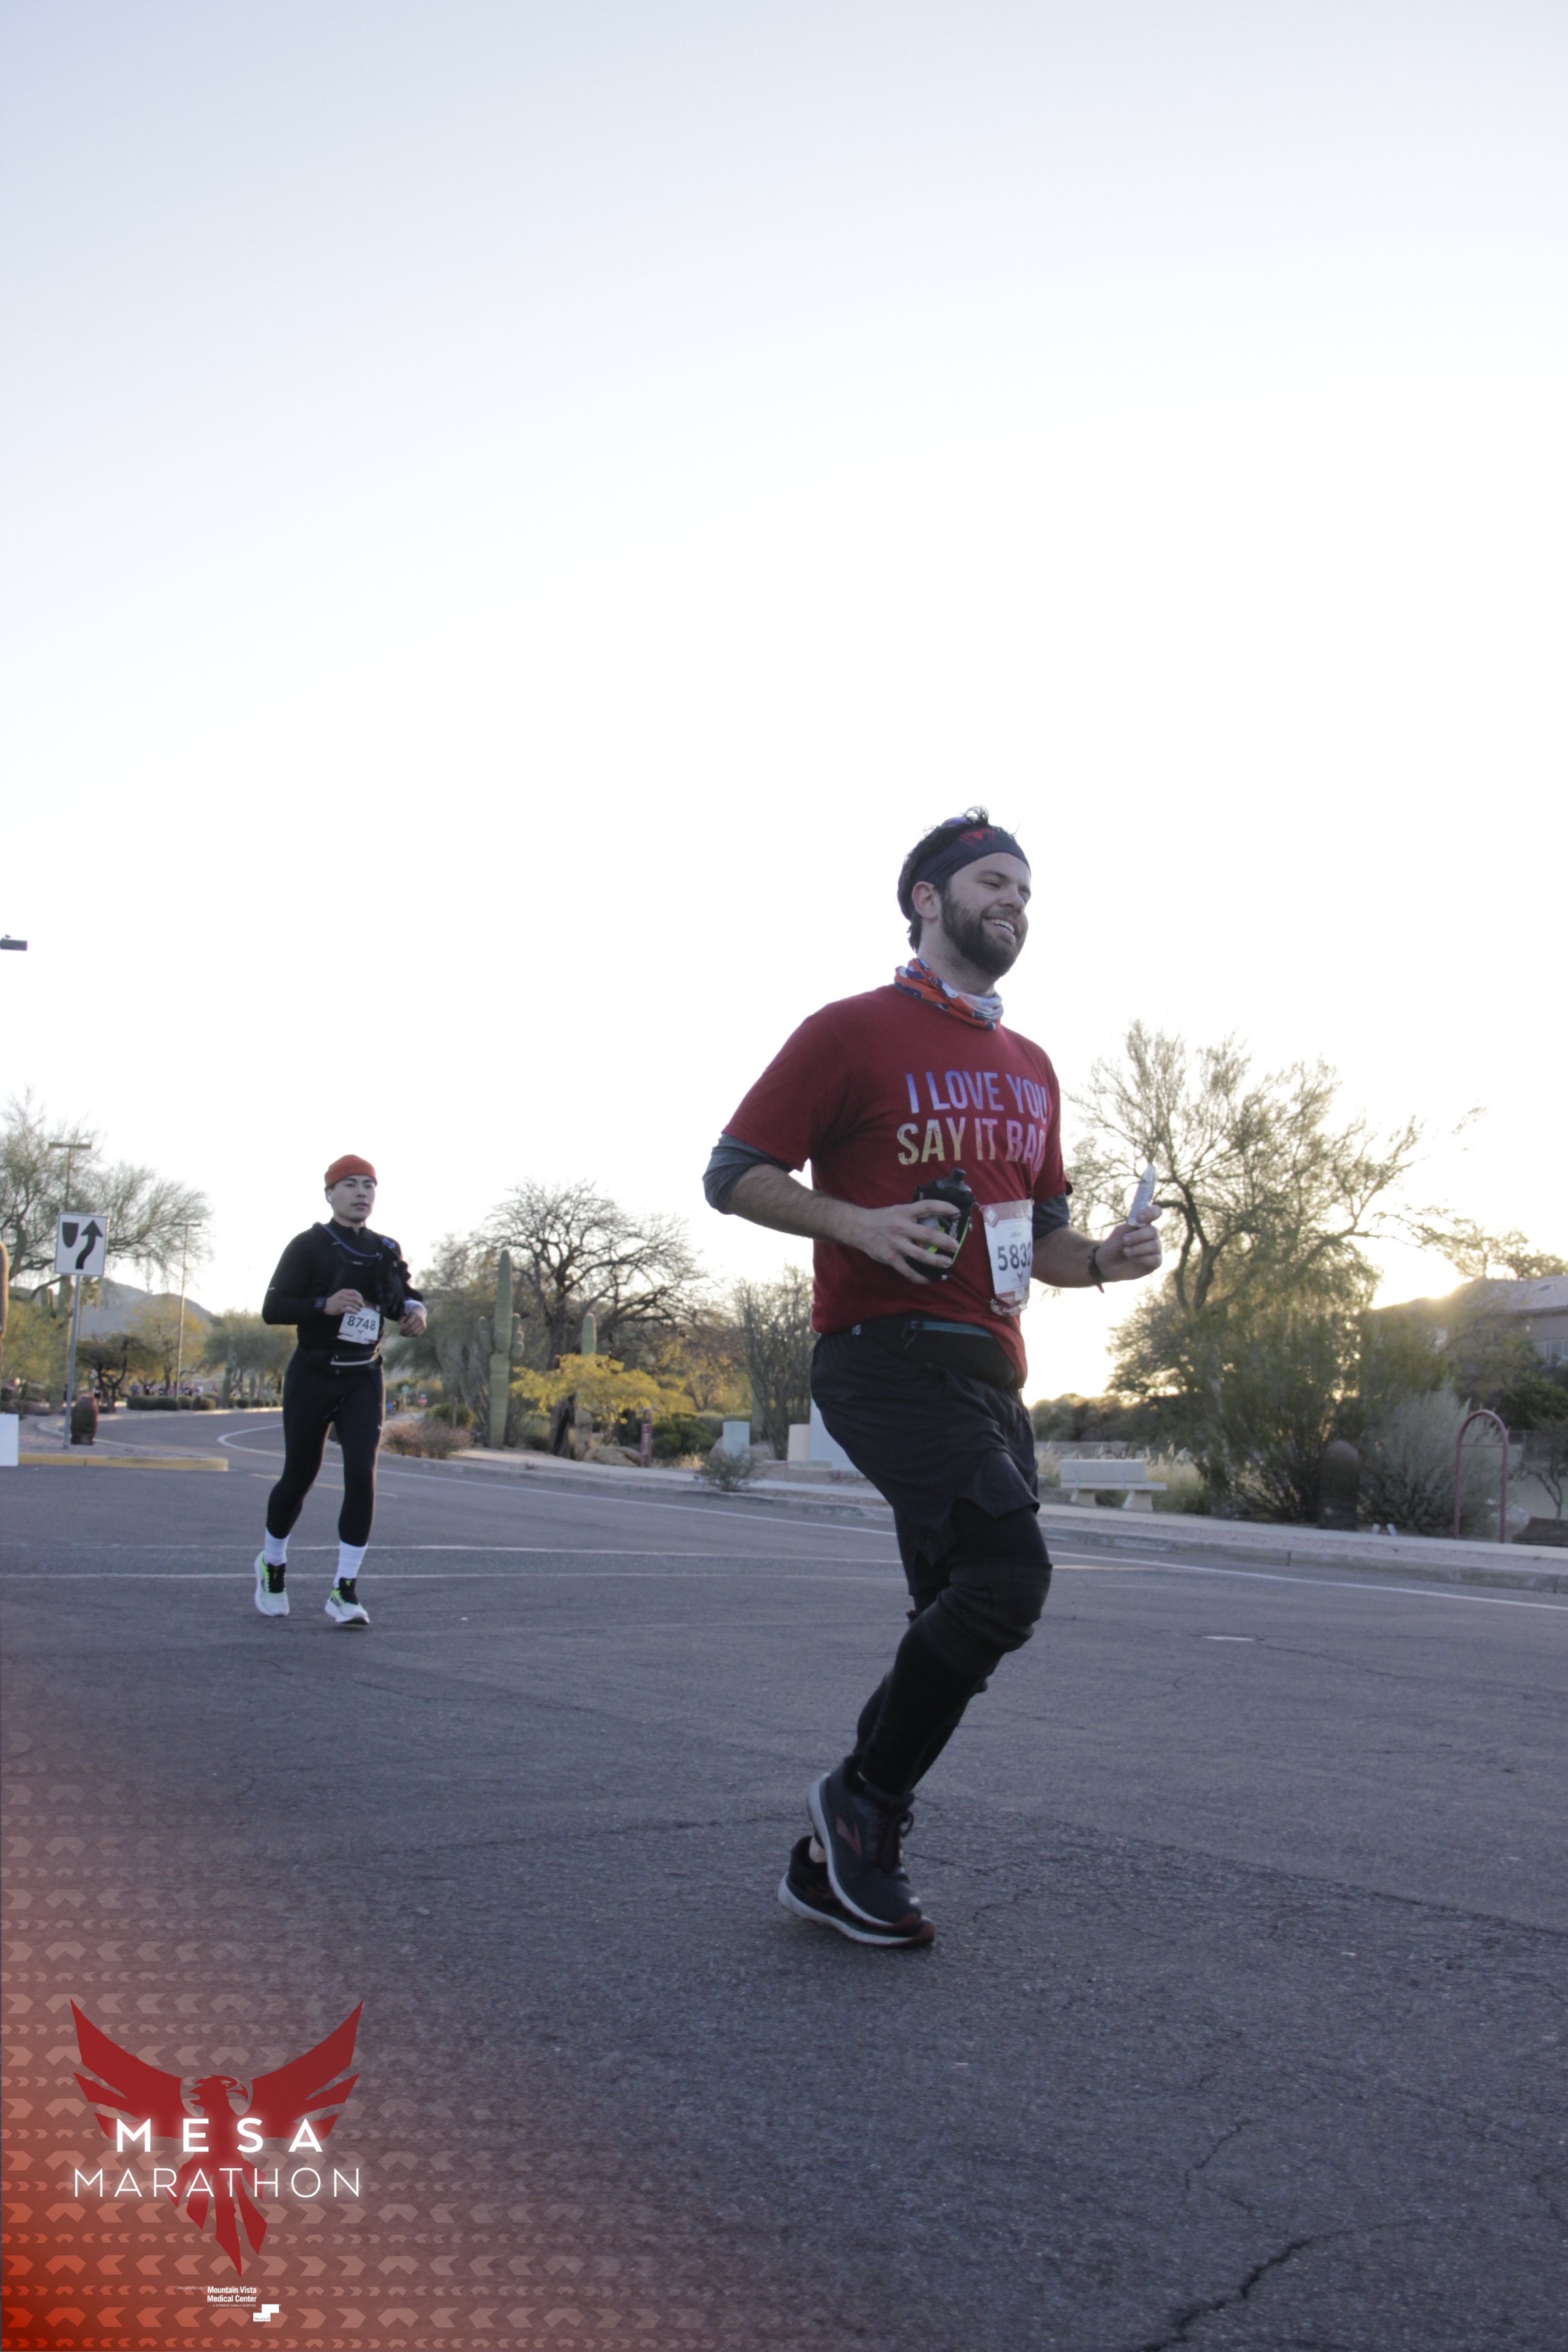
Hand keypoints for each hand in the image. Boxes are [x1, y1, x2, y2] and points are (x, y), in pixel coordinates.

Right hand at [324, 1288, 365, 1313]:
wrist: (325, 1305)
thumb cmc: (334, 1300)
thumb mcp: (340, 1294)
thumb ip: (347, 1295)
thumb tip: (358, 1298)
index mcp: (343, 1291)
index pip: (354, 1292)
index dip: (360, 1296)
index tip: (362, 1299)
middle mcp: (343, 1296)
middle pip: (355, 1298)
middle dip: (361, 1302)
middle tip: (363, 1306)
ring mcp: (341, 1302)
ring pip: (353, 1304)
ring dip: (358, 1307)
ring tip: (360, 1310)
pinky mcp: (340, 1308)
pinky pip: (349, 1310)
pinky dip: (354, 1311)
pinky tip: (356, 1313)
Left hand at [399, 1307, 426, 1336]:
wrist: (420, 1312)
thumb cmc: (412, 1313)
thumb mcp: (407, 1314)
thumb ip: (403, 1319)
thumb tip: (399, 1323)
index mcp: (416, 1315)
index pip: (409, 1324)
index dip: (403, 1328)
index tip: (399, 1330)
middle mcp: (420, 1320)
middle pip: (412, 1329)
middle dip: (405, 1332)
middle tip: (400, 1333)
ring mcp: (423, 1324)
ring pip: (415, 1333)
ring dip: (408, 1335)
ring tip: (403, 1334)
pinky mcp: (424, 1328)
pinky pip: (417, 1334)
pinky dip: (412, 1335)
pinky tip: (407, 1334)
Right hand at [840, 1200, 961, 1284]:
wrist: (859, 1228)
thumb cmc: (883, 1218)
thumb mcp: (899, 1210)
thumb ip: (915, 1215)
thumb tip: (937, 1220)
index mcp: (905, 1212)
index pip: (927, 1207)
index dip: (944, 1207)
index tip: (957, 1212)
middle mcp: (901, 1227)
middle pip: (927, 1234)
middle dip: (945, 1241)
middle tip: (956, 1246)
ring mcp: (896, 1244)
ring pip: (920, 1255)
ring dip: (936, 1260)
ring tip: (947, 1263)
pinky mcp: (891, 1258)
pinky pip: (908, 1271)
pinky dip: (920, 1277)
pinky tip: (930, 1279)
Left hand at [1096, 1210, 1162, 1282]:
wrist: (1108, 1264)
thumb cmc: (1114, 1246)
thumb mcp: (1119, 1233)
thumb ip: (1131, 1225)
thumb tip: (1140, 1221)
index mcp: (1144, 1224)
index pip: (1155, 1212)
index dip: (1151, 1213)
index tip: (1139, 1218)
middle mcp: (1152, 1235)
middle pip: (1154, 1231)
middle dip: (1138, 1236)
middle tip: (1125, 1240)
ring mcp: (1155, 1248)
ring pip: (1155, 1245)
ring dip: (1138, 1248)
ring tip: (1126, 1251)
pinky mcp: (1155, 1262)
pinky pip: (1155, 1259)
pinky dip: (1142, 1259)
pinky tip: (1133, 1259)